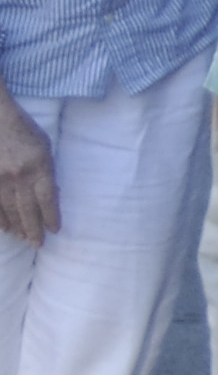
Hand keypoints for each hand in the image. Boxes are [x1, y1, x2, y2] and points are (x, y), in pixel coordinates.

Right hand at [0, 101, 55, 243]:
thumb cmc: (24, 130)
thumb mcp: (45, 147)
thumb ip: (48, 171)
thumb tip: (51, 194)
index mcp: (39, 167)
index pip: (47, 199)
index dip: (50, 217)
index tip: (55, 230)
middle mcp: (19, 177)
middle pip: (28, 210)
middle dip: (33, 230)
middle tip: (37, 244)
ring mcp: (0, 180)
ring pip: (9, 211)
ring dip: (17, 227)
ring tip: (23, 239)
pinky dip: (0, 219)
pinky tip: (5, 228)